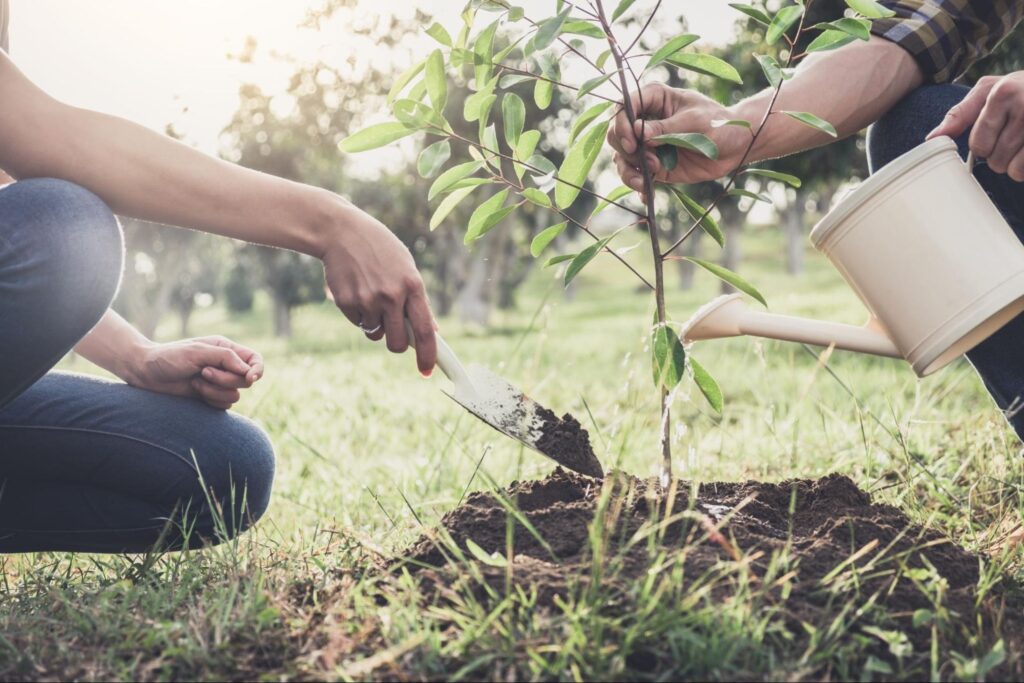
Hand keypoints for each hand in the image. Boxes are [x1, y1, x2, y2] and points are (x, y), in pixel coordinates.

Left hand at [124, 336, 263, 409]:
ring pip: (235, 395)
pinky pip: (224, 405)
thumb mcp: (198, 352)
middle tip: (204, 373)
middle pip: (245, 380)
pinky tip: (195, 392)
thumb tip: (249, 372)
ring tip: (196, 383)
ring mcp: (219, 383)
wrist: (146, 374)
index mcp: (226, 349)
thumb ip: (226, 358)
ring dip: (215, 391)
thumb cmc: (170, 358)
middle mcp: (225, 366)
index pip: (255, 360)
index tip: (250, 378)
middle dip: (225, 380)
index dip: (257, 370)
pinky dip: (211, 400)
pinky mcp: (210, 397)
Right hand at [320, 202, 437, 375]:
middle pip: (397, 343)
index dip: (427, 355)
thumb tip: (432, 330)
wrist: (341, 232)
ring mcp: (367, 300)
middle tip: (393, 334)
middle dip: (396, 345)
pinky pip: (358, 324)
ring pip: (375, 334)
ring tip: (371, 296)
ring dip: (375, 324)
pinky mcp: (346, 302)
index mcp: (412, 286)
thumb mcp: (406, 267)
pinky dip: (359, 315)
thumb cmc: (380, 249)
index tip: (427, 371)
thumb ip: (418, 299)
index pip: (424, 330)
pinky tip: (357, 291)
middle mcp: (391, 296)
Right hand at [608, 84, 752, 189]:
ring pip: (621, 158)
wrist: (734, 147)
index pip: (624, 106)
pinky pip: (635, 176)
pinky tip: (647, 194)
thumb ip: (666, 128)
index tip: (632, 141)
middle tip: (648, 161)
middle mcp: (645, 121)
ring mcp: (647, 145)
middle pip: (616, 133)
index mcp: (654, 99)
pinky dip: (638, 186)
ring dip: (629, 172)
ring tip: (647, 181)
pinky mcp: (652, 165)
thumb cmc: (718, 124)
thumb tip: (638, 132)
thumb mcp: (694, 122)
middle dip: (626, 150)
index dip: (621, 123)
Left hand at [928, 72, 1023, 179]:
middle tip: (1013, 136)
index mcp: (1003, 93)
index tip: (995, 132)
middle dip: (1000, 155)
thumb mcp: (989, 90)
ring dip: (1015, 164)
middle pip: (995, 160)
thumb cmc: (1019, 88)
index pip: (978, 145)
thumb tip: (932, 138)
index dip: (983, 145)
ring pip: (1014, 170)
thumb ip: (960, 114)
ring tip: (1023, 142)